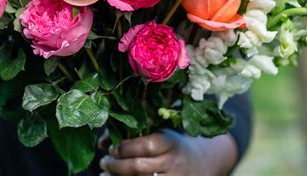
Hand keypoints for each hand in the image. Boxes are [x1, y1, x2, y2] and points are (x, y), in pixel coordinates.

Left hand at [99, 129, 237, 175]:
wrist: (205, 162)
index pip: (145, 146)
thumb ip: (133, 135)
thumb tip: (102, 143)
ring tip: (106, 174)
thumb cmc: (175, 145)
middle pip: (139, 168)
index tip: (112, 148)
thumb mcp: (160, 133)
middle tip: (104, 162)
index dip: (125, 148)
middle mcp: (172, 163)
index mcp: (170, 142)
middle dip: (116, 166)